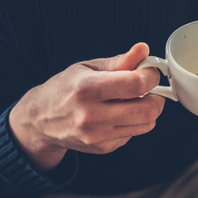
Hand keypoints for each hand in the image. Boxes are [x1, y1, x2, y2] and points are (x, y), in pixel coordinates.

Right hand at [9, 43, 163, 171]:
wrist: (40, 120)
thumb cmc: (65, 88)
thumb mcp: (88, 67)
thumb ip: (120, 61)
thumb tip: (144, 49)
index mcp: (87, 89)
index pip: (135, 84)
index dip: (151, 76)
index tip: (150, 72)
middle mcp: (91, 115)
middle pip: (148, 109)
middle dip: (157, 96)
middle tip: (149, 88)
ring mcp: (97, 135)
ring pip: (146, 124)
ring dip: (148, 109)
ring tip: (133, 99)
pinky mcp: (102, 148)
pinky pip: (134, 133)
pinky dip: (134, 122)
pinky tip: (119, 114)